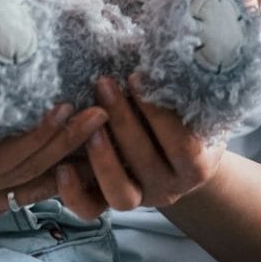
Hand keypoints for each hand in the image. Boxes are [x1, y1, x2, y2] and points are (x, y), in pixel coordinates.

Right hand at [0, 58, 107, 227]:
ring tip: (101, 131)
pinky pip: (22, 194)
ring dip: (67, 160)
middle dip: (67, 144)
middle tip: (102, 113)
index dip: (33, 138)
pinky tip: (77, 156)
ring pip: (30, 186)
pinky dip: (51, 176)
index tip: (61, 108)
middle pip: (27, 174)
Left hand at [53, 74, 222, 216]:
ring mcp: (141, 198)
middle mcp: (170, 188)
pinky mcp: (111, 203)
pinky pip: (91, 208)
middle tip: (104, 83)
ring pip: (120, 192)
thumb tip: (163, 52)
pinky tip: (63, 168)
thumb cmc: (188, 120)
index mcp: (197, 166)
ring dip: (102, 156)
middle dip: (122, 119)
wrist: (184, 161)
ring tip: (87, 123)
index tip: (138, 77)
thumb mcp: (196, 107)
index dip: (159, 112)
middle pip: (145, 160)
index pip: (183, 144)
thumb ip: (182, 92)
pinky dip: (74, 194)